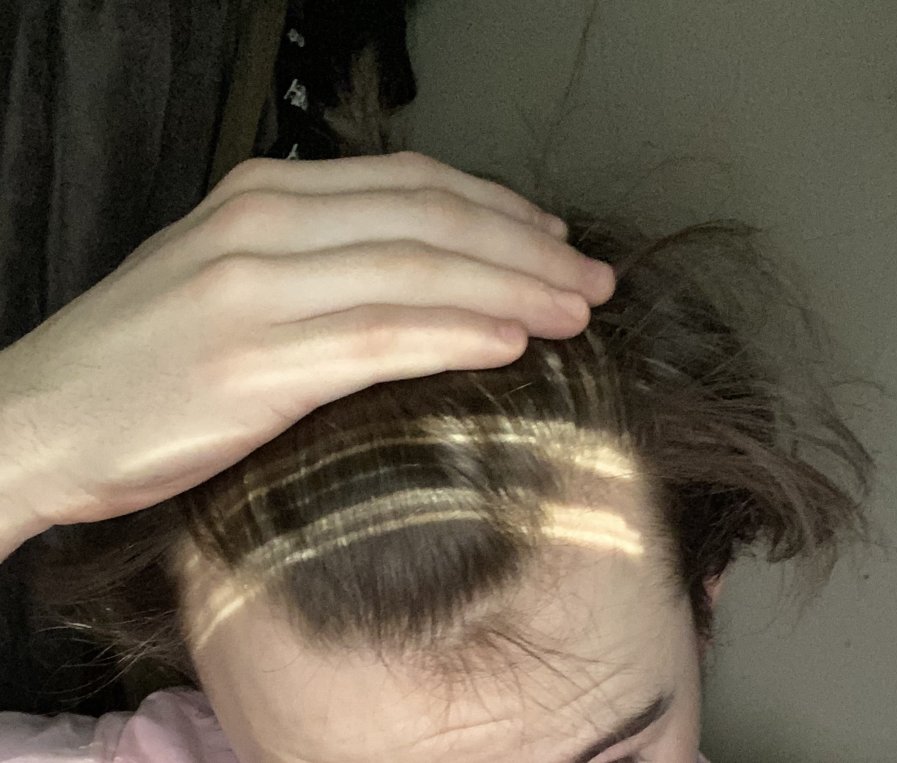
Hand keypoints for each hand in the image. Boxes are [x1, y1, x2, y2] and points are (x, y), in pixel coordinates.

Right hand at [0, 151, 614, 530]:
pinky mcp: (255, 364)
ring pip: (420, 273)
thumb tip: (417, 271)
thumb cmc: (137, 359)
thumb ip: (315, 258)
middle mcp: (263, 226)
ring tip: (578, 312)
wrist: (34, 419)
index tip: (553, 237)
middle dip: (528, 248)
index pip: (411, 183)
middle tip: (591, 278)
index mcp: (260, 195)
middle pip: (431, 220)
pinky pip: (381, 338)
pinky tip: (513, 341)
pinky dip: (456, 335)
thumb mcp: (224, 275)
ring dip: (515, 290)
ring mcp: (257, 290)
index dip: (498, 207)